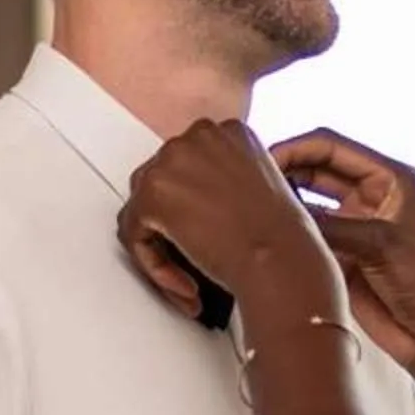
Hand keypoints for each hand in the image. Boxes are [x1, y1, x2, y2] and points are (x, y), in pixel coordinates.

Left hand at [121, 120, 336, 321]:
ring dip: (160, 247)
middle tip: (191, 261)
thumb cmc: (280, 238)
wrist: (279, 258)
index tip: (204, 233)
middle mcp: (200, 136)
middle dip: (171, 226)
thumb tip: (200, 201)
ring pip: (143, 209)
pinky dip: (153, 264)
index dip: (192, 206)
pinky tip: (185, 282)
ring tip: (186, 277)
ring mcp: (173, 160)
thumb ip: (228, 182)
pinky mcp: (153, 192)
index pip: (190, 165)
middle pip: (162, 182)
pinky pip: (134, 233)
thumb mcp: (262, 189)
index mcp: (230, 132)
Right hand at [270, 130, 414, 373]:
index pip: (333, 147)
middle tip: (251, 187)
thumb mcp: (382, 245)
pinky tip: (267, 239)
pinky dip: (290, 235)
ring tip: (254, 212)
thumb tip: (284, 215)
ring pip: (309, 204)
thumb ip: (333, 227)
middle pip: (316, 170)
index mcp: (392, 179)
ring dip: (285, 205)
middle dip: (285, 173)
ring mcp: (356, 226)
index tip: (264, 160)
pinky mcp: (344, 255)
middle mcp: (372, 196)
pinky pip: (309, 236)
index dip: (297, 148)